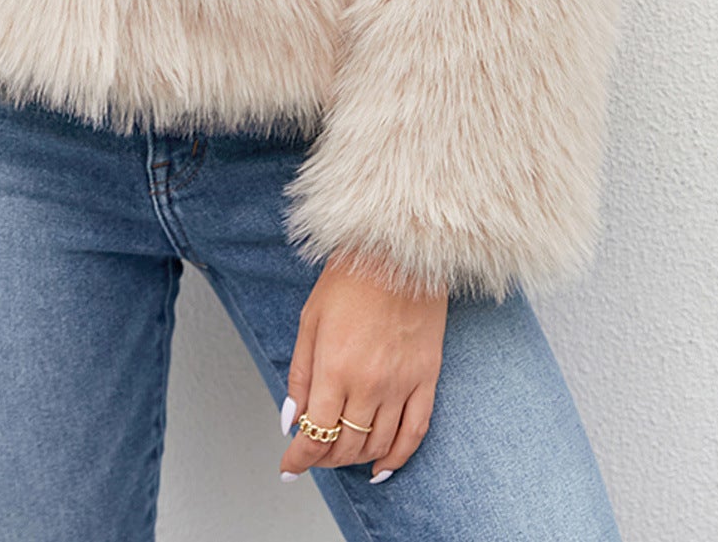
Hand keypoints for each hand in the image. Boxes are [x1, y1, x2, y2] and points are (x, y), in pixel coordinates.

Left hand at [278, 250, 445, 483]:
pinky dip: (398, 457)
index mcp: (335, 367)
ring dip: (355, 459)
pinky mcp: (427, 378)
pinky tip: (383, 467)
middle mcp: (369, 384)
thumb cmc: (349, 279)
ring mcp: (402, 384)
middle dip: (324, 457)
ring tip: (341, 455)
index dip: (300, 457)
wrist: (398, 251)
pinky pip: (415, 432)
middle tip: (313, 453)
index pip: (315, 434)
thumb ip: (300, 375)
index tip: (290, 465)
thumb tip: (291, 420)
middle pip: (345, 444)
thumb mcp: (310, 320)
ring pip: (378, 445)